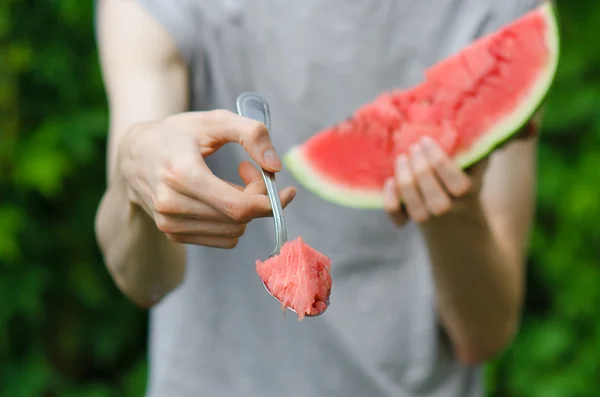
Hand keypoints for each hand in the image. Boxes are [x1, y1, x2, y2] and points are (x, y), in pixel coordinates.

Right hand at [116, 109, 295, 247]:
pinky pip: (223, 239)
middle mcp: (172, 204)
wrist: (134, 154)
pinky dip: (232, 222)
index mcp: (182, 174)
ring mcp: (170, 223)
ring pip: (233, 233)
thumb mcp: (215, 120)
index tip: (286, 189)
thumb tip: (275, 168)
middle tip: (252, 172)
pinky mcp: (173, 234)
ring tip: (234, 182)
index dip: (270, 202)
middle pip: (239, 220)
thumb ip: (252, 134)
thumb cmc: (178, 134)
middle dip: (258, 199)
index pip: (238, 207)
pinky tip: (223, 198)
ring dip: (246, 210)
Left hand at [383, 136, 487, 225]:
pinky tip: (389, 181)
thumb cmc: (463, 174)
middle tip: (414, 147)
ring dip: (406, 183)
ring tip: (402, 158)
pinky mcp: (409, 220)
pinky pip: (398, 218)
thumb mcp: (474, 163)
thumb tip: (478, 120)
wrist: (454, 212)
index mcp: (468, 193)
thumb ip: (476, 146)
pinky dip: (391, 201)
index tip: (426, 140)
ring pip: (416, 209)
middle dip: (422, 171)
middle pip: (436, 200)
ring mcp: (429, 217)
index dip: (439, 163)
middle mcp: (449, 209)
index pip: (458, 185)